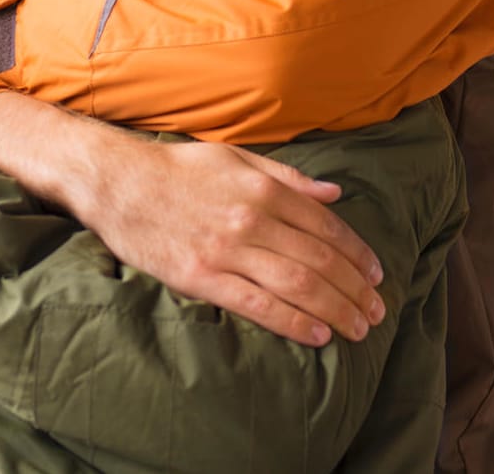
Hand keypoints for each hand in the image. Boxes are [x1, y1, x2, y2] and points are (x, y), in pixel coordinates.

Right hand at [0, 93, 386, 346]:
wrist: (117, 181)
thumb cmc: (178, 168)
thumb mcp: (237, 158)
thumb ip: (288, 177)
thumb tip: (334, 192)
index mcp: (264, 188)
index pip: (327, 227)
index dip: (358, 254)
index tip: (376, 274)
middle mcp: (252, 219)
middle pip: (320, 262)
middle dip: (356, 290)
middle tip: (377, 311)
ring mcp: (227, 250)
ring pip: (297, 286)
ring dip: (337, 310)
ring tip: (358, 329)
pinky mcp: (201, 278)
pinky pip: (257, 306)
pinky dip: (293, 323)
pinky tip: (318, 335)